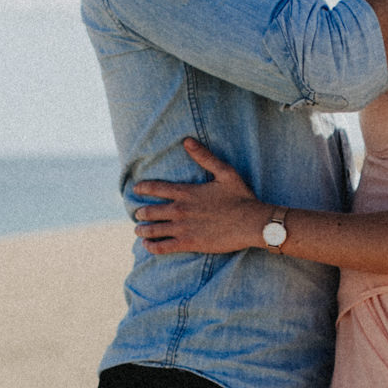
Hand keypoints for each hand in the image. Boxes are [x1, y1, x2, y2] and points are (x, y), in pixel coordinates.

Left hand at [131, 138, 270, 254]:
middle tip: (138, 214)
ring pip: (152, 230)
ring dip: (142, 230)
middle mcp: (180, 210)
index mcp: (186, 192)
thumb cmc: (241, 197)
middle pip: (150, 211)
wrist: (252, 223)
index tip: (135, 190)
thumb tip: (187, 140)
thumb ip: (204, 156)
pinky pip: (162, 247)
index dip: (142, 188)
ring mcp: (182, 228)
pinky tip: (147, 245)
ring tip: (139, 230)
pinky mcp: (188, 243)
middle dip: (141, 212)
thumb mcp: (225, 172)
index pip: (155, 188)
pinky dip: (151, 247)